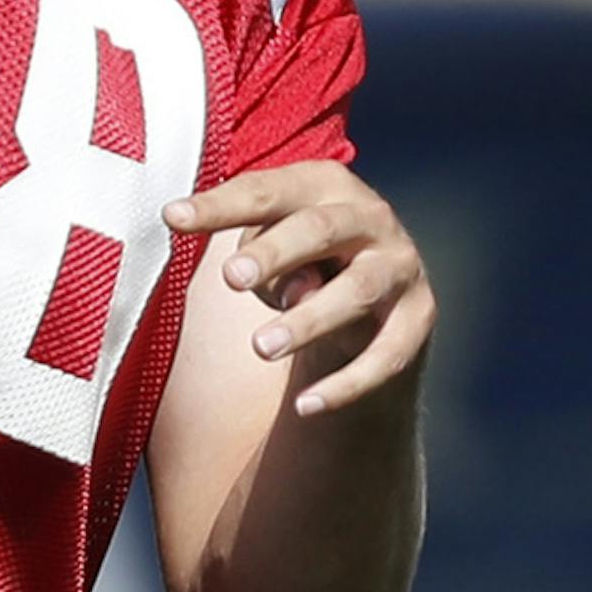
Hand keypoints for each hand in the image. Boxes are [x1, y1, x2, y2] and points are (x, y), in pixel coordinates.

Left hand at [163, 162, 433, 418]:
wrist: (373, 300)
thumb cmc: (300, 261)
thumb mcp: (273, 250)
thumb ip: (267, 260)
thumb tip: (289, 287)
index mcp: (324, 185)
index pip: (267, 191)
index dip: (219, 205)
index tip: (172, 218)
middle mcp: (371, 217)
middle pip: (320, 229)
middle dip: (276, 252)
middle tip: (231, 278)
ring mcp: (401, 267)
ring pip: (357, 290)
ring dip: (309, 318)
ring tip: (261, 347)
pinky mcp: (418, 318)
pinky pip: (385, 355)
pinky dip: (347, 384)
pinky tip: (306, 407)